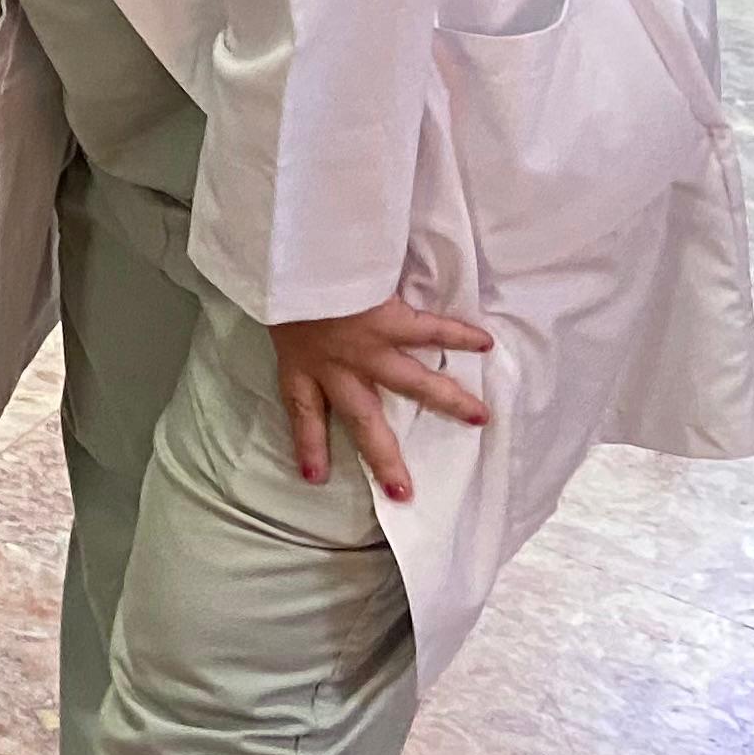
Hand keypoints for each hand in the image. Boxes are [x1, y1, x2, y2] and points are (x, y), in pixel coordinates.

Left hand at [270, 300, 492, 501]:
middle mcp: (336, 367)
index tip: (314, 476)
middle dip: (384, 458)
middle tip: (403, 491)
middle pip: (363, 420)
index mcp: (300, 365)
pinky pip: (430, 331)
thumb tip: (290, 315)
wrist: (290, 263)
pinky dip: (459, 335)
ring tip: (480, 418)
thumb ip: (285, 322)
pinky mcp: (391, 321)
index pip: (303, 413)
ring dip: (449, 400)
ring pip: (413, 383)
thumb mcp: (269, 311)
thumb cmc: (273, 281)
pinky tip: (485, 343)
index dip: (309, 444)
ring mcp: (367, 348)